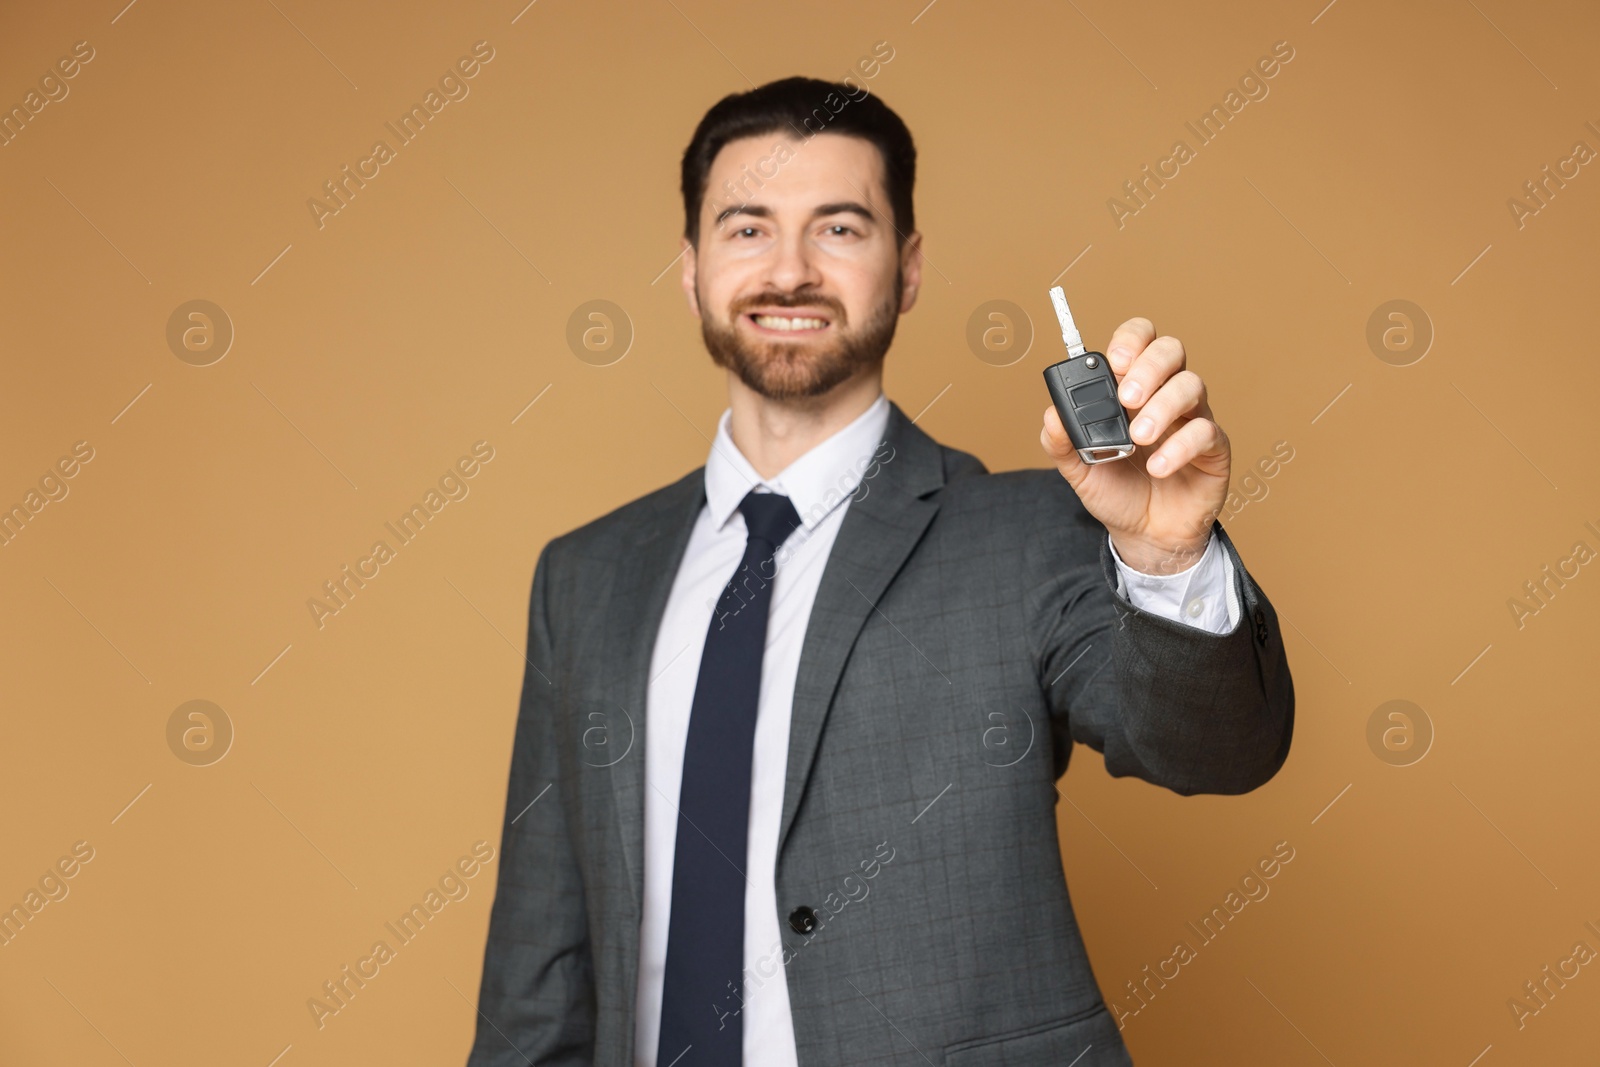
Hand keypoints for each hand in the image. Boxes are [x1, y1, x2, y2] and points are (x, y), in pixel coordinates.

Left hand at [1039, 317, 1229, 574]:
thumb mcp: (1078, 469)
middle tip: (1127, 398)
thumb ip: (1060, 442)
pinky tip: (1159, 467)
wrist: (1144, 535)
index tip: (1114, 360)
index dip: (1131, 339)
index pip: (1140, 341)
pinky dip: (1180, 446)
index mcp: (1132, 388)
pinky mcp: (1213, 448)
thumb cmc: (1116, 491)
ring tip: (1139, 437)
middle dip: (1149, 366)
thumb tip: (1051, 415)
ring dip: (1162, 407)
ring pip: (1191, 385)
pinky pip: (1206, 432)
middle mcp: (1165, 394)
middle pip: (1171, 351)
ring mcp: (1192, 418)